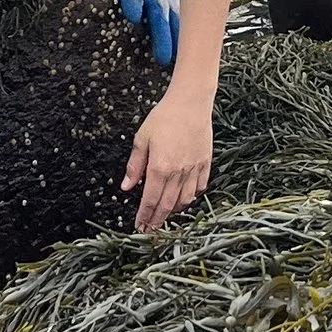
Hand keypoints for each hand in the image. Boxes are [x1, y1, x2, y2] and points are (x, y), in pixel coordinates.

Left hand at [123, 89, 211, 230]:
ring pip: (185, 199)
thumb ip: (134, 166)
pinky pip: (200, 187)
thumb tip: (126, 187)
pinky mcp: (206, 162)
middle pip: (167, 204)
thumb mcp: (142, 139)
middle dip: (157, 220)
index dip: (144, 216)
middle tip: (150, 230)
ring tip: (165, 215)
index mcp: (160, 167)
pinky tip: (184, 198)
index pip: (150, 200)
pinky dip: (192, 197)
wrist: (191, 101)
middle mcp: (178, 172)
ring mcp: (194, 169)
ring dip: (174, 211)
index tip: (139, 227)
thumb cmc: (164, 117)